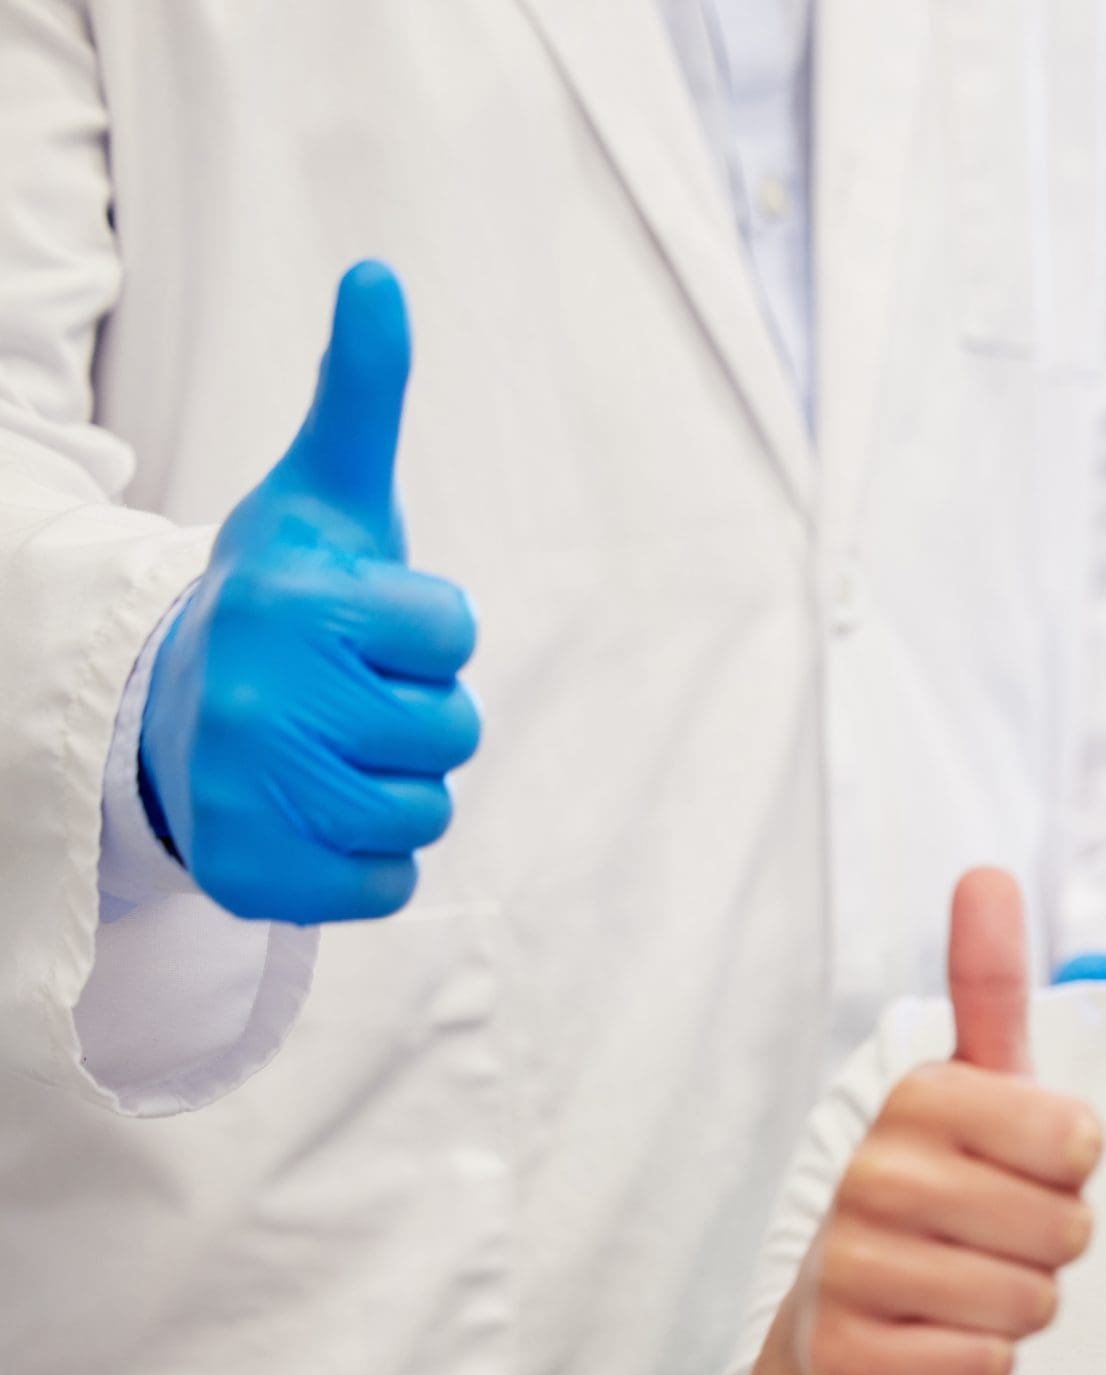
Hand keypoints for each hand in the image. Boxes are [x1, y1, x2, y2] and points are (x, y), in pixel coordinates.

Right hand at [138, 260, 480, 923]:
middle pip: (450, 731)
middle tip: (345, 695)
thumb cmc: (282, 599)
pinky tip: (314, 814)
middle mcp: (258, 695)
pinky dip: (369, 861)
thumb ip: (362, 391)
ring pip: (425, 811)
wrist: (168, 709)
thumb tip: (379, 273)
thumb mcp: (325, 494)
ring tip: (329, 751)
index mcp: (294, 601)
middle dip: (419, 714)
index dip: (427, 631)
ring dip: (398, 787)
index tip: (363, 624)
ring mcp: (247, 791)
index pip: (454, 631)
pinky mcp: (251, 877)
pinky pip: (388, 885)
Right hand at [780, 869, 1103, 1374]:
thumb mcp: (976, 1086)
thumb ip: (988, 985)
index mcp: (918, 1097)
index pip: (1080, 1141)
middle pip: (1068, 1229)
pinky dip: (983, 1365)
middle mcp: (870, 1174)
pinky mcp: (848, 1362)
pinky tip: (934, 1341)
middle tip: (992, 1237)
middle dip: (1054, 1245)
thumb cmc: (945, 1190)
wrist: (847, 1328)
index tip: (1023, 1165)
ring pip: (1033, 1303)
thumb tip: (984, 870)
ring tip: (962, 1286)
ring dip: (1020, 1307)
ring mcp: (849, 1269)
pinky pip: (988, 1369)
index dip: (1074, 1169)